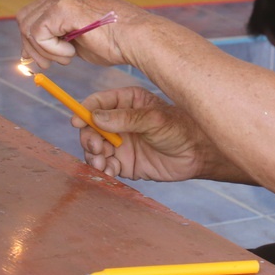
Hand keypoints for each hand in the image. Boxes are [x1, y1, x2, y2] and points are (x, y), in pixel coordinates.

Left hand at [17, 0, 149, 67]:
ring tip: (66, 58)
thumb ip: (57, 38)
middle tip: (46, 65)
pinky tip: (72, 53)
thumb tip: (29, 53)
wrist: (138, 39)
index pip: (37, 11)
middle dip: (31, 45)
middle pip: (26, 16)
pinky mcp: (62, 6)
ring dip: (43, 50)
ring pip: (28, 26)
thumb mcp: (80, 37)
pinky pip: (38, 33)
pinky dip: (51, 50)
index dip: (33, 38)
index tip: (42, 59)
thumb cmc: (117, 42)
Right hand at [75, 86, 213, 181]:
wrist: (197, 155)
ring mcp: (120, 143)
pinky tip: (109, 173)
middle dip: (89, 138)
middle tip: (97, 148)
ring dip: (93, 157)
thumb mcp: (154, 119)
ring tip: (103, 164)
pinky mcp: (124, 163)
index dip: (85, 111)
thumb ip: (126, 118)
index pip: (98, 103)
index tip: (77, 121)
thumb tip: (95, 116)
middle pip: (91, 128)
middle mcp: (119, 122)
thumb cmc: (180, 128)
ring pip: (95, 148)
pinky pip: (105, 166)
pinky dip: (103, 170)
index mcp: (127, 102)